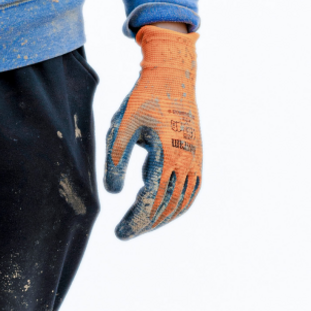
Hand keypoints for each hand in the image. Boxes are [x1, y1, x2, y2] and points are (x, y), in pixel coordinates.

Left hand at [104, 25, 201, 238]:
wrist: (173, 77)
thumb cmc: (144, 99)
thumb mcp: (123, 126)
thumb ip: (116, 159)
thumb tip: (113, 193)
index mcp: (168, 154)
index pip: (152, 199)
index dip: (136, 220)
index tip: (120, 233)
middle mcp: (187, 161)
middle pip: (168, 205)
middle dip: (146, 222)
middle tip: (124, 233)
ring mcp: (196, 160)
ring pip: (183, 201)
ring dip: (162, 217)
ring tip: (141, 224)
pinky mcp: (197, 156)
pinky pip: (191, 190)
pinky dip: (177, 204)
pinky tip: (161, 208)